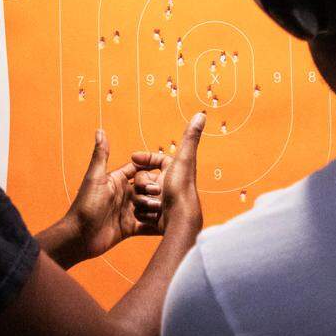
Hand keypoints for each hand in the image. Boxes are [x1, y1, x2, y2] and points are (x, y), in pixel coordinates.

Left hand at [63, 129, 160, 260]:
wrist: (79, 237)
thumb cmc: (84, 205)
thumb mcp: (95, 178)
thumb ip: (101, 154)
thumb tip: (99, 130)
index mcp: (117, 180)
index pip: (138, 168)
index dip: (151, 166)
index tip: (166, 164)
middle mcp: (124, 194)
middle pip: (147, 188)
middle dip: (156, 190)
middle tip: (160, 193)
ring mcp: (128, 211)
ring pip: (150, 205)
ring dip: (157, 206)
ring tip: (166, 207)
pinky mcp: (130, 227)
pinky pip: (147, 224)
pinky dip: (156, 224)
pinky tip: (170, 224)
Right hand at [131, 113, 205, 234]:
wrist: (179, 221)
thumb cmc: (182, 189)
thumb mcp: (183, 159)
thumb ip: (191, 137)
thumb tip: (202, 114)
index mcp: (175, 171)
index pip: (157, 160)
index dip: (145, 157)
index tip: (133, 157)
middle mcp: (170, 186)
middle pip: (144, 179)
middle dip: (144, 184)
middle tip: (154, 191)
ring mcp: (163, 203)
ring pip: (139, 195)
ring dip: (142, 200)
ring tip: (154, 204)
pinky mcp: (157, 220)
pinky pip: (140, 211)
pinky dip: (142, 213)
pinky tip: (150, 215)